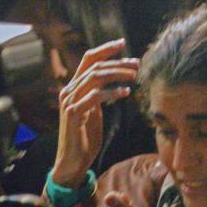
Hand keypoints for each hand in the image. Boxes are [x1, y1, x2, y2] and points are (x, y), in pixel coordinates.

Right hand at [52, 39, 138, 187]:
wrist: (73, 162)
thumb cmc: (85, 139)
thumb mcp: (94, 113)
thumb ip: (98, 98)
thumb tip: (115, 85)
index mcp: (74, 88)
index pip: (88, 60)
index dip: (105, 49)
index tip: (123, 44)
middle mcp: (69, 91)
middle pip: (94, 65)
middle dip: (117, 62)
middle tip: (137, 63)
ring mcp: (70, 101)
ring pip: (94, 76)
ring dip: (117, 73)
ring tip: (134, 75)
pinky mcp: (74, 114)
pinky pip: (94, 96)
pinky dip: (111, 92)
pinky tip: (126, 93)